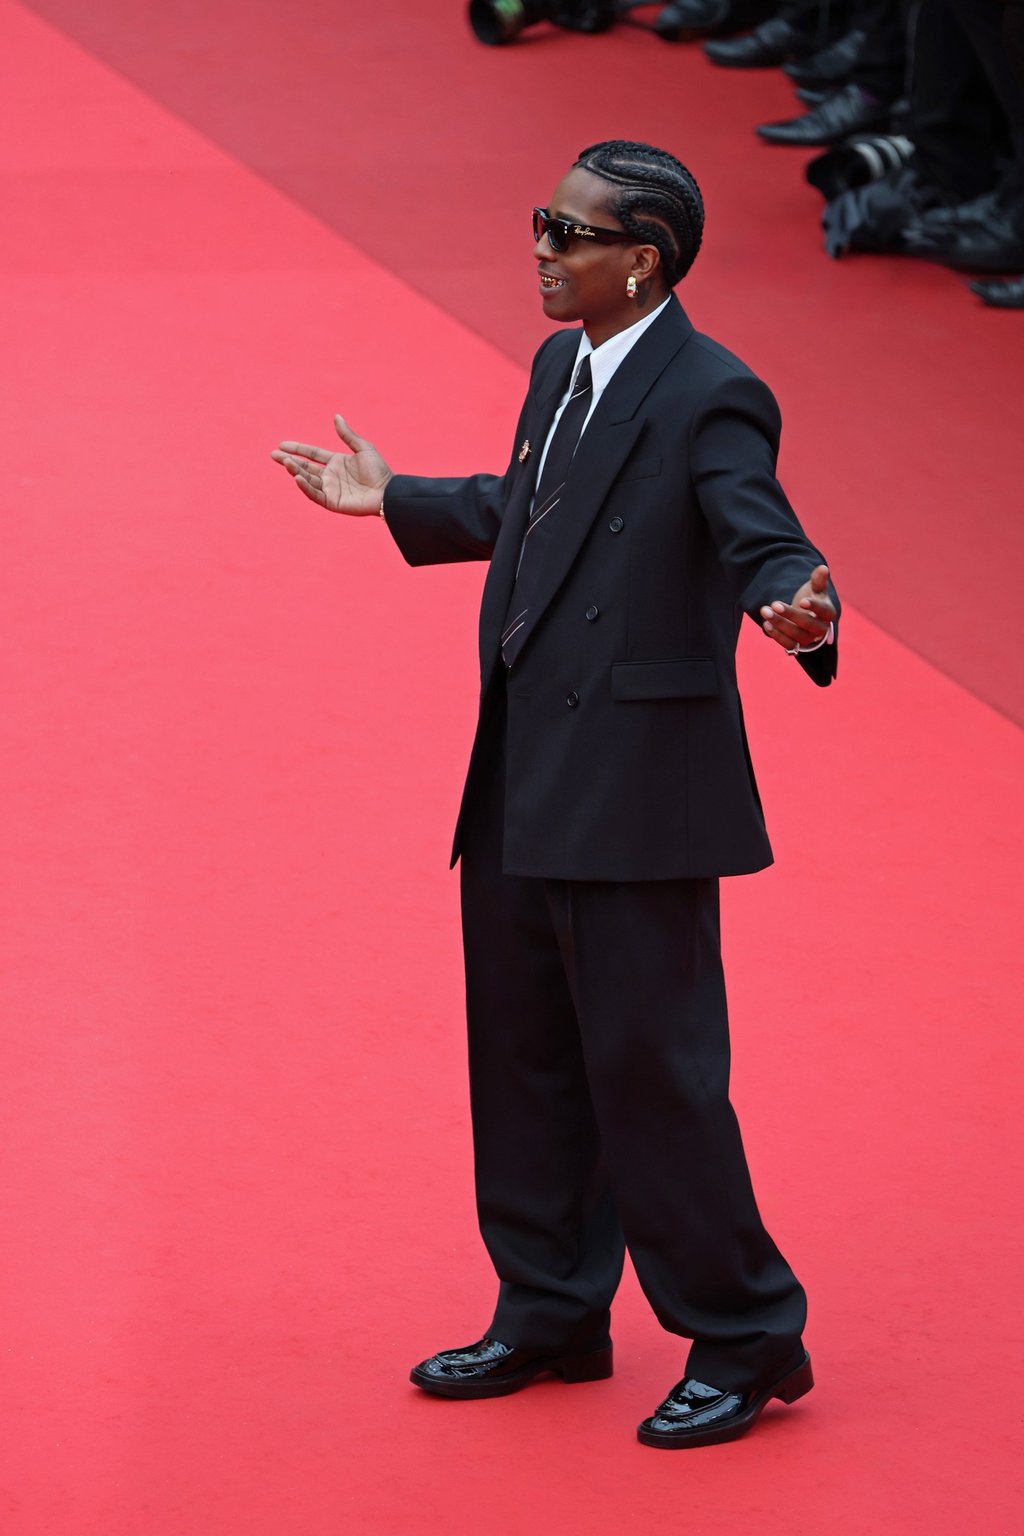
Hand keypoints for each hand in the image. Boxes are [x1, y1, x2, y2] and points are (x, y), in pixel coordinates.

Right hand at [271, 416, 392, 515]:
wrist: (387, 492)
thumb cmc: (379, 470)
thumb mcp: (363, 448)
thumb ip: (347, 435)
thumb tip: (336, 416)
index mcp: (336, 462)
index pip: (312, 454)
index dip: (297, 449)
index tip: (282, 444)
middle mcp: (330, 476)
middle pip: (305, 467)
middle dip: (289, 461)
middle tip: (273, 454)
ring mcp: (330, 489)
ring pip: (307, 479)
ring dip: (295, 471)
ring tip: (284, 463)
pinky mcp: (332, 502)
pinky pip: (315, 494)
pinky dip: (305, 487)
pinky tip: (297, 478)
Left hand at [760, 564, 834, 653]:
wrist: (807, 616)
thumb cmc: (812, 598)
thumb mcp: (815, 588)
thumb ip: (818, 579)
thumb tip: (823, 568)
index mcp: (828, 612)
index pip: (823, 610)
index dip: (814, 606)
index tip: (802, 601)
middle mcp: (821, 628)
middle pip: (807, 623)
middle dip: (789, 614)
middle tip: (774, 603)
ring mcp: (809, 639)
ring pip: (795, 634)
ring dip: (779, 623)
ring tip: (765, 611)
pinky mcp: (798, 646)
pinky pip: (788, 644)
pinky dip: (776, 635)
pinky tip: (767, 624)